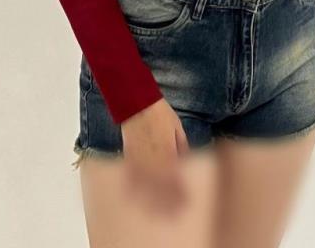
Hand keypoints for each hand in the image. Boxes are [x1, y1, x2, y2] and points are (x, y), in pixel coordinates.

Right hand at [121, 97, 189, 215]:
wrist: (137, 103)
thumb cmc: (160, 113)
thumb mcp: (177, 127)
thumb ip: (181, 146)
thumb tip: (185, 161)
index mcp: (168, 150)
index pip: (175, 177)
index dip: (180, 191)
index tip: (185, 201)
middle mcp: (153, 157)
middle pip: (161, 185)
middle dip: (167, 200)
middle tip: (173, 211)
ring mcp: (140, 158)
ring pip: (145, 184)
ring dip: (151, 198)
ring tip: (156, 209)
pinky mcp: (129, 155)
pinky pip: (131, 174)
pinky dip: (133, 186)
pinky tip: (136, 195)